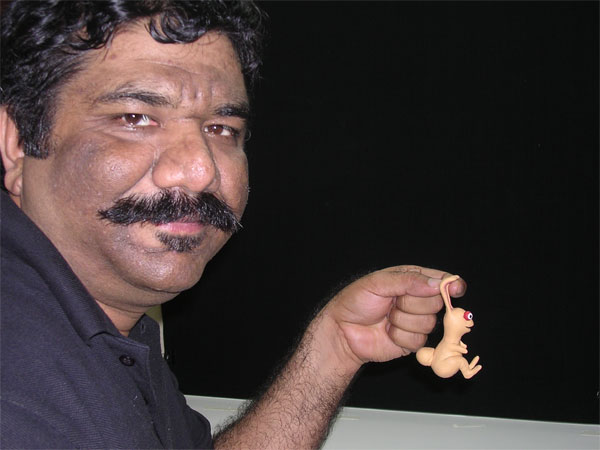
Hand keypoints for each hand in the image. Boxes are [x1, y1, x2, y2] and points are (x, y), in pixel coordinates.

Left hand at [322, 265, 466, 366]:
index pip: (440, 280)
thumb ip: (408, 281)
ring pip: (428, 323)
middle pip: (437, 302)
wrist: (342, 330)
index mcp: (411, 279)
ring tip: (387, 317)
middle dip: (412, 303)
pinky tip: (387, 332)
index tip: (454, 289)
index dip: (449, 284)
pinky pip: (419, 340)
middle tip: (392, 302)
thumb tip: (437, 284)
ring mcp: (416, 321)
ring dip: (403, 321)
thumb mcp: (378, 283)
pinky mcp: (412, 342)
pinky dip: (400, 336)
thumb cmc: (356, 301)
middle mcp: (418, 300)